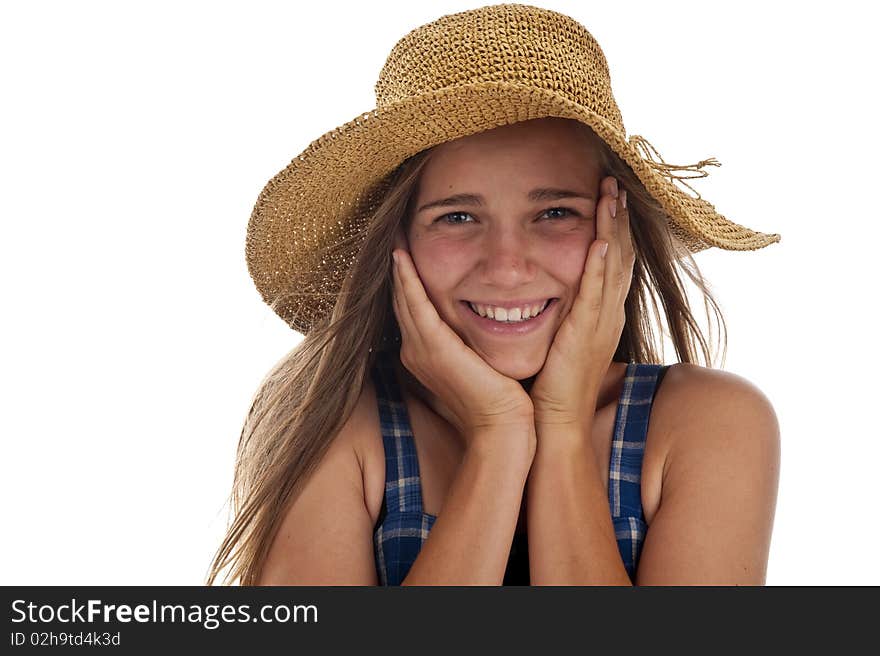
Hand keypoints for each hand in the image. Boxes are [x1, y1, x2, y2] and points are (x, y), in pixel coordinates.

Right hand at [390, 232, 534, 449]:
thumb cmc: (501, 401)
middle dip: (398, 267)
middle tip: (394, 231)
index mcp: (426, 355)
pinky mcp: (433, 348)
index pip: (413, 308)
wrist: (504, 429)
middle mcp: (416, 351)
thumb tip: (488, 319)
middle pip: (402, 299)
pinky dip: (406, 279)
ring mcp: (420, 350)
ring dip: (397, 265)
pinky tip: (400, 256)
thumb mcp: (483, 363)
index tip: (407, 249)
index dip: (408, 278)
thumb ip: (475, 341)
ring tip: (394, 234)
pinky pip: (415, 305)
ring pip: (403, 298)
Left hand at [529, 176, 634, 434]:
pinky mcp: (585, 337)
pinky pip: (595, 294)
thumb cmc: (551, 388)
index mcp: (602, 315)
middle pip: (621, 254)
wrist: (554, 426)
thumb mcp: (560, 340)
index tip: (607, 195)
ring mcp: (601, 324)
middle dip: (619, 216)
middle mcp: (609, 315)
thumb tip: (543, 292)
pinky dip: (599, 265)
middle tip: (615, 181)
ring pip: (613, 266)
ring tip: (612, 193)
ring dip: (613, 227)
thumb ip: (559, 313)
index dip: (614, 226)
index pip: (612, 261)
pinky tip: (600, 239)